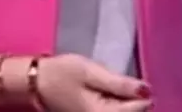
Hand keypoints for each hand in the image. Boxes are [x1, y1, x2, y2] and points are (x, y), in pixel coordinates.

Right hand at [31, 54, 151, 110]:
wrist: (35, 81)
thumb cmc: (62, 73)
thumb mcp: (92, 72)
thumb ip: (119, 84)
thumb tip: (146, 90)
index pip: (135, 110)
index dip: (144, 97)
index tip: (146, 84)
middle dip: (137, 102)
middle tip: (135, 85)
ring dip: (127, 102)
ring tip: (125, 88)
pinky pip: (111, 110)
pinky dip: (118, 103)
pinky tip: (117, 93)